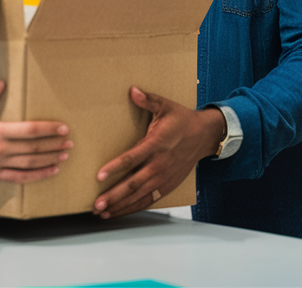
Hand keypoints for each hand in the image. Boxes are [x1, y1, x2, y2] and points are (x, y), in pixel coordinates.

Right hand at [0, 81, 71, 182]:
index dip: (48, 129)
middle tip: (69, 142)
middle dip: (54, 145)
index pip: (30, 130)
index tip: (62, 128)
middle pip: (33, 148)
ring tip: (64, 156)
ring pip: (29, 164)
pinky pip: (20, 178)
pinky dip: (37, 176)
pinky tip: (50, 171)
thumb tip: (1, 83)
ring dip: (49, 160)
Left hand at [92, 87, 224, 218]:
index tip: (99, 176)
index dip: (115, 168)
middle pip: (133, 184)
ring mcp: (164, 178)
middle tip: (97, 204)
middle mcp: (159, 165)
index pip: (132, 159)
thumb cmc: (182, 120)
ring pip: (139, 196)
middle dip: (114, 195)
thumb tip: (132, 90)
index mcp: (156, 145)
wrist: (205, 136)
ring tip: (103, 212)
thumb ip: (148, 100)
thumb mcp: (166, 106)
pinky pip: (149, 200)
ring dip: (121, 205)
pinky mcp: (167, 185)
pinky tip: (119, 211)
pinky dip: (134, 207)